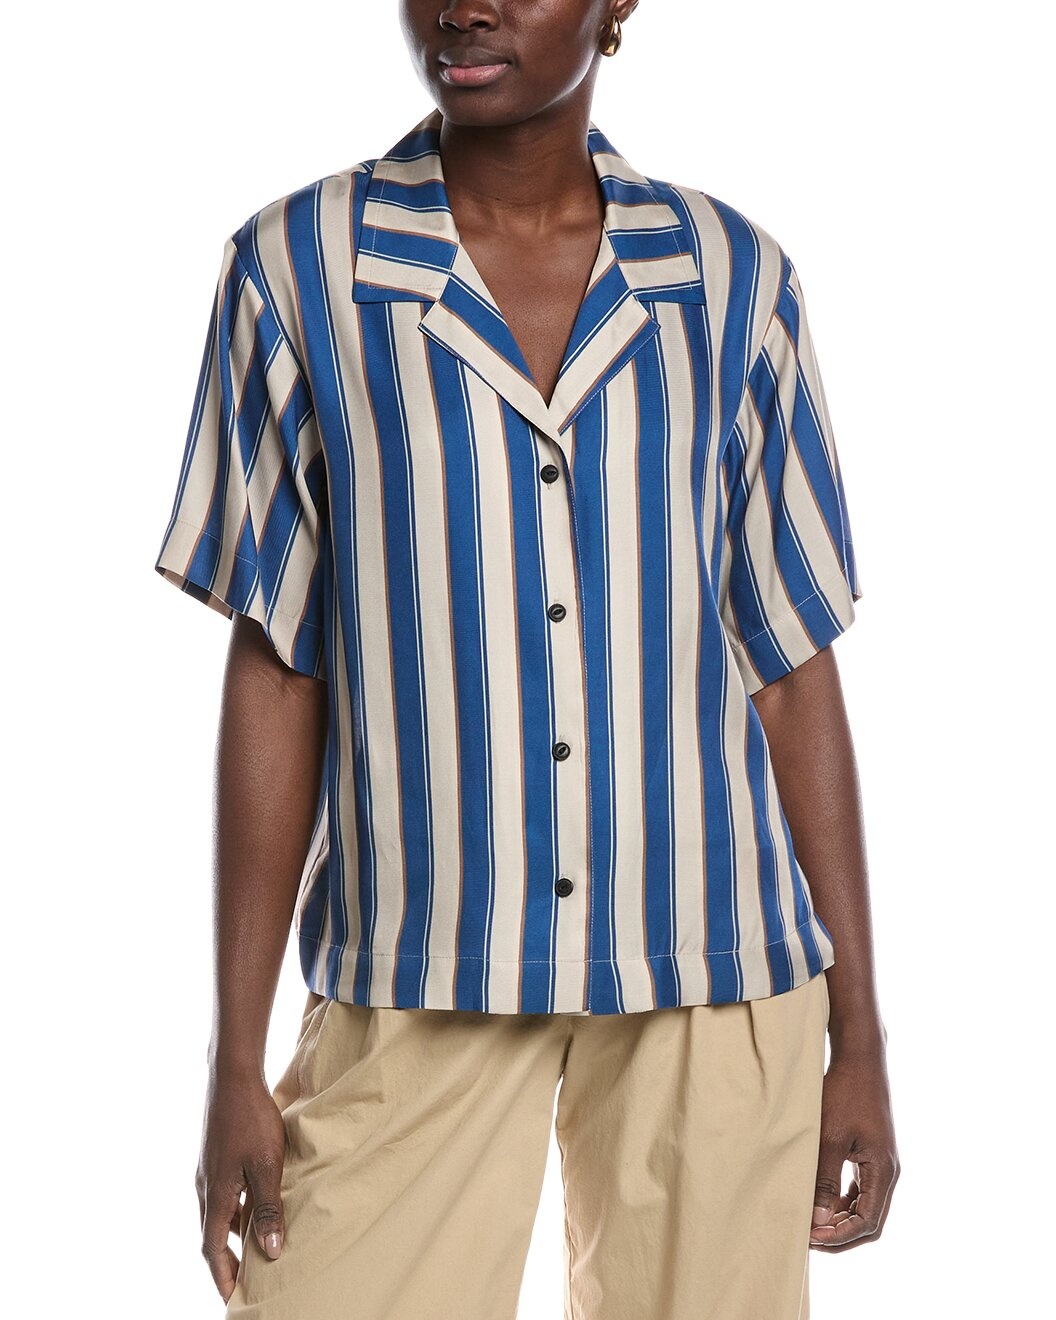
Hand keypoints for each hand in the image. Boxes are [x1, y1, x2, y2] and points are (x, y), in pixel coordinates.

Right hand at [195, 1064, 288, 1301]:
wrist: (233, 1077)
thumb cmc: (252, 1120)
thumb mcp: (267, 1166)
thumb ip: (268, 1208)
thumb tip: (270, 1252)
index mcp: (215, 1196)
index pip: (213, 1250)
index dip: (223, 1276)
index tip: (233, 1300)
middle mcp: (206, 1188)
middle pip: (213, 1236)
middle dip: (227, 1262)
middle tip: (246, 1281)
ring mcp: (209, 1171)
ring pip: (219, 1214)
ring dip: (233, 1235)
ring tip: (256, 1248)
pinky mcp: (216, 1157)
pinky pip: (224, 1195)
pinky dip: (236, 1210)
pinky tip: (257, 1205)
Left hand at [810, 1052, 898, 1249]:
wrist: (859, 1060)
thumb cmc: (845, 1094)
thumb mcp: (830, 1137)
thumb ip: (825, 1180)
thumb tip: (818, 1220)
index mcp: (883, 1170)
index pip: (868, 1221)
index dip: (841, 1235)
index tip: (813, 1238)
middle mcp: (887, 1171)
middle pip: (869, 1219)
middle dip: (840, 1232)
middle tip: (809, 1237)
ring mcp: (880, 1162)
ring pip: (864, 1205)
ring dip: (840, 1218)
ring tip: (811, 1222)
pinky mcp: (870, 1153)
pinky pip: (859, 1189)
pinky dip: (841, 1200)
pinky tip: (820, 1200)